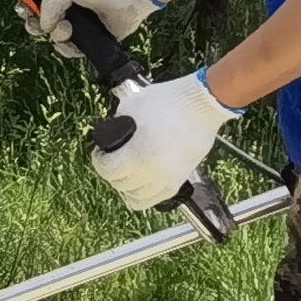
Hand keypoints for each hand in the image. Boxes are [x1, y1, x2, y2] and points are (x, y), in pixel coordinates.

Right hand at [31, 0, 162, 59]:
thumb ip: (48, 4)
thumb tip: (44, 27)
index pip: (36, 4)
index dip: (28, 10)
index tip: (27, 13)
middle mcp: (68, 10)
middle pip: (41, 24)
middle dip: (37, 27)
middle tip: (42, 27)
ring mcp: (80, 25)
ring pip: (56, 39)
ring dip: (58, 37)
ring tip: (68, 30)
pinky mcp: (92, 39)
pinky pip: (72, 50)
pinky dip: (70, 49)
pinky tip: (74, 43)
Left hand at [91, 71, 234, 211]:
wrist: (202, 105)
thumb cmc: (168, 102)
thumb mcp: (131, 107)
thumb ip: (116, 125)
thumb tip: (110, 136)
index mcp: (138, 155)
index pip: (108, 171)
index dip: (99, 161)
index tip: (100, 153)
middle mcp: (153, 172)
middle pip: (121, 185)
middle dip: (112, 173)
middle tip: (112, 160)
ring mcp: (169, 178)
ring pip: (138, 197)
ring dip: (127, 186)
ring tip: (126, 172)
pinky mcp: (181, 179)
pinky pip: (158, 199)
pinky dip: (144, 195)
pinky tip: (139, 186)